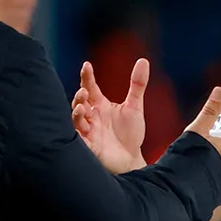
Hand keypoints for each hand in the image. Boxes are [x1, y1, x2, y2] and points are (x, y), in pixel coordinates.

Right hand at [72, 58, 148, 172]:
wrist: (132, 159)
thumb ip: (137, 85)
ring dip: (77, 112)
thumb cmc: (130, 134)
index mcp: (100, 105)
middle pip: (80, 102)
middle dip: (80, 96)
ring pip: (77, 119)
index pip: (90, 87)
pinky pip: (79, 138)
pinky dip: (78, 132)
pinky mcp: (89, 146)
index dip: (87, 77)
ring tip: (82, 107)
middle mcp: (92, 116)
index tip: (86, 66)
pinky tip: (81, 126)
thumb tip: (143, 61)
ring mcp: (89, 131)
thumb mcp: (135, 107)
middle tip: (84, 92)